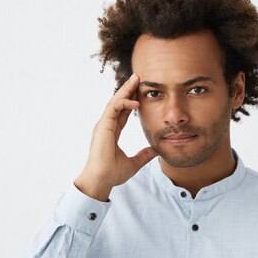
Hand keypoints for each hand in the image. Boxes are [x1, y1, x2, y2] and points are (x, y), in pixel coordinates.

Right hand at [74, 73, 156, 200]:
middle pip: (117, 103)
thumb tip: (156, 151)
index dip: (131, 101)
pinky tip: (136, 102)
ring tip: (136, 79)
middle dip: (127, 89)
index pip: (122, 112)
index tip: (140, 92)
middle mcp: (106, 126)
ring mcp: (103, 125)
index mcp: (111, 132)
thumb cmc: (112, 174)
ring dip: (125, 90)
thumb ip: (144, 155)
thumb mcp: (134, 163)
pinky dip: (124, 102)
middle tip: (138, 77)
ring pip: (114, 101)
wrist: (101, 180)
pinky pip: (113, 108)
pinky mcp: (102, 126)